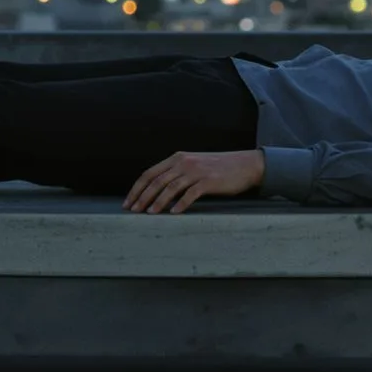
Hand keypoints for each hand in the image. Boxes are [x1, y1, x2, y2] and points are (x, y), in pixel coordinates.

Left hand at [124, 149, 265, 213]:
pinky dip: (180, 204)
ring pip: (171, 187)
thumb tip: (156, 191)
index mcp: (177, 158)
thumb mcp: (193, 165)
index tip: (128, 202)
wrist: (244, 165)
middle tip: (133, 211)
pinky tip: (173, 213)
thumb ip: (176, 173)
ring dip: (158, 202)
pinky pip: (190, 193)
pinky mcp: (209, 181)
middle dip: (142, 197)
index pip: (149, 173)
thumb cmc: (217, 168)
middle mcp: (184, 162)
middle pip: (157, 181)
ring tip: (149, 213)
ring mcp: (196, 171)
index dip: (136, 188)